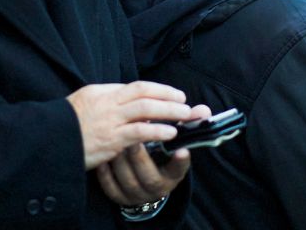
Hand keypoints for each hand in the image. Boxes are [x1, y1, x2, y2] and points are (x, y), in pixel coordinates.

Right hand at [67, 82, 194, 169]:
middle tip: (185, 102)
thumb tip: (127, 101)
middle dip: (168, 97)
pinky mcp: (110, 139)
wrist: (48, 140)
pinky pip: (139, 132)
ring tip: (185, 115)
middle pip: (144, 94)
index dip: (158, 89)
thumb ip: (105, 101)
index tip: (173, 94)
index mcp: (101, 92)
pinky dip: (157, 130)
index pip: (136, 87)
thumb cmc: (65, 126)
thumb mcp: (84, 104)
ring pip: (145, 110)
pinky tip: (170, 133)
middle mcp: (107, 102)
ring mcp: (109, 120)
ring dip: (169, 111)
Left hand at [95, 104, 209, 205]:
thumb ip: (188, 125)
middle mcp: (154, 189)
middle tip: (133, 133)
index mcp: (171, 176)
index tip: (182, 151)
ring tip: (114, 138)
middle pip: (148, 176)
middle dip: (140, 154)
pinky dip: (105, 170)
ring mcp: (134, 195)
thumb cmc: (160, 153)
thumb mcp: (174, 143)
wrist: (142, 180)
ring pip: (125, 179)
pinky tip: (103, 154)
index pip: (177, 171)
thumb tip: (203, 110)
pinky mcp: (116, 195)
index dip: (179, 163)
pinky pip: (108, 185)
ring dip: (119, 158)